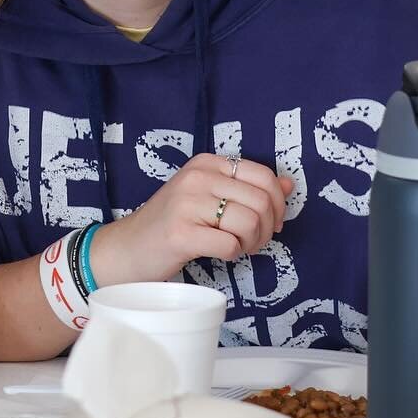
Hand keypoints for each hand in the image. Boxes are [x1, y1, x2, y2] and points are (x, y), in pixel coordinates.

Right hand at [90, 154, 294, 284]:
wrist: (127, 248)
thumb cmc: (172, 223)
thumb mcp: (208, 196)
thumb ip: (247, 189)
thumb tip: (290, 184)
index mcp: (205, 163)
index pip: (263, 175)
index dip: (278, 202)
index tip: (272, 222)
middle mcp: (196, 177)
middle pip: (261, 201)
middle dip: (267, 228)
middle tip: (253, 241)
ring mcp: (186, 204)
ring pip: (250, 223)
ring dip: (251, 243)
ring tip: (237, 246)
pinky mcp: (181, 233)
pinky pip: (230, 245)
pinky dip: (233, 254)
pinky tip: (219, 253)